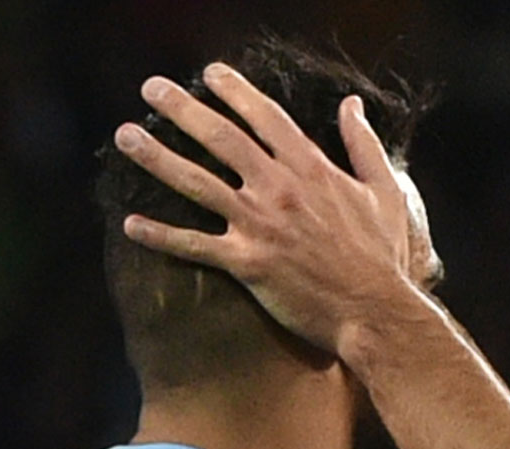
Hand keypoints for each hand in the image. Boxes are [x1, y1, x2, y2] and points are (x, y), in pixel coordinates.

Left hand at [114, 63, 428, 358]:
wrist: (376, 312)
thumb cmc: (382, 256)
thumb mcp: (385, 189)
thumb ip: (363, 143)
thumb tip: (352, 104)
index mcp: (310, 168)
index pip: (265, 116)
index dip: (234, 91)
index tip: (208, 74)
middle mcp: (279, 188)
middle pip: (220, 138)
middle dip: (181, 109)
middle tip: (150, 88)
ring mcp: (259, 225)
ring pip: (196, 182)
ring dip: (156, 157)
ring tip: (125, 136)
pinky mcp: (247, 263)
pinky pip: (194, 245)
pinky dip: (160, 234)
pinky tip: (130, 223)